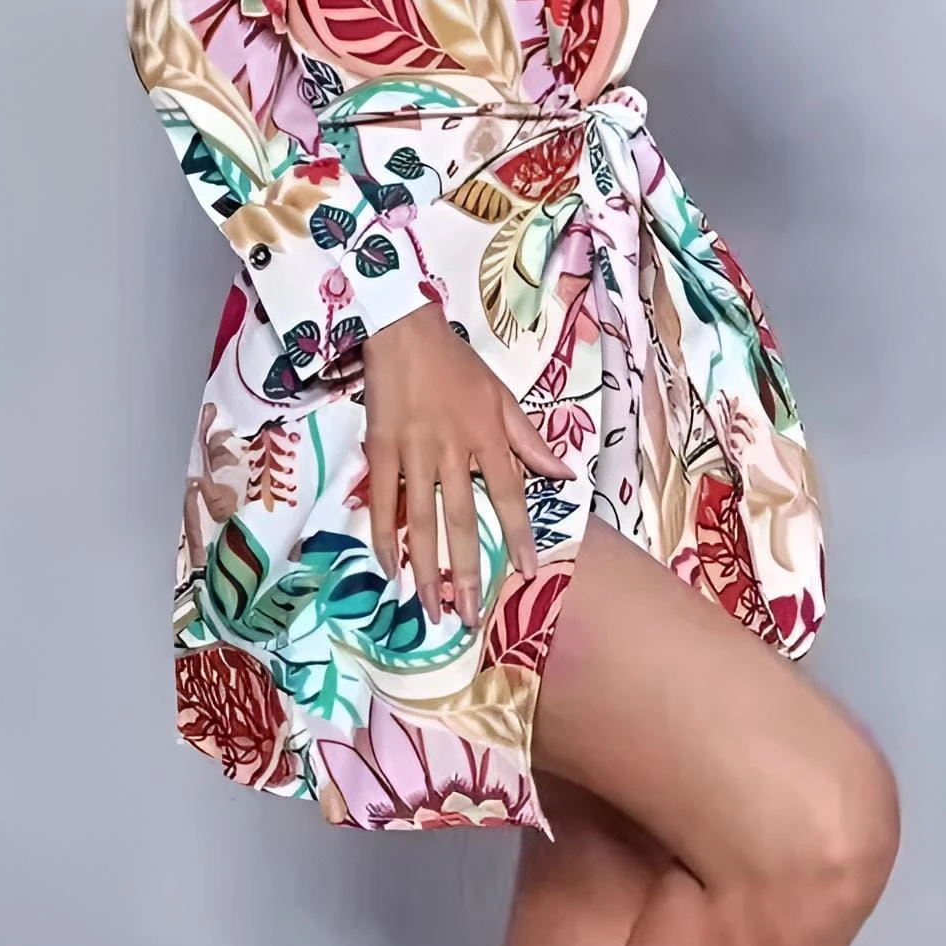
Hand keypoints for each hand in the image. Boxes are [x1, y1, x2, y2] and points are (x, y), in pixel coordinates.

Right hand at [361, 303, 574, 629]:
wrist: (403, 330)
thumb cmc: (456, 364)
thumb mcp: (502, 395)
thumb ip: (530, 439)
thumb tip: (565, 474)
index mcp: (487, 434)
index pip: (508, 492)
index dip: (518, 533)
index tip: (525, 571)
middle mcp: (452, 447)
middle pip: (462, 517)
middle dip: (466, 569)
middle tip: (469, 615)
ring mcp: (413, 450)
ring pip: (421, 518)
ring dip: (426, 566)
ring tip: (432, 607)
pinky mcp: (379, 448)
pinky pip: (382, 499)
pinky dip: (383, 533)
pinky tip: (387, 566)